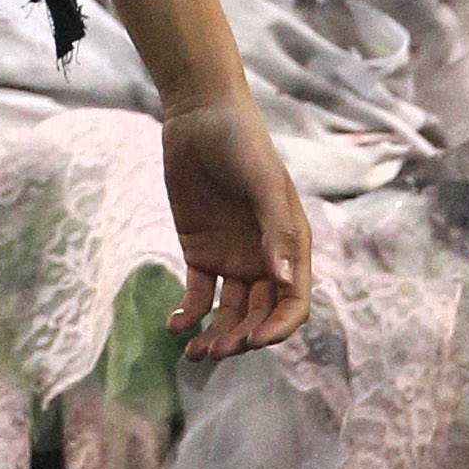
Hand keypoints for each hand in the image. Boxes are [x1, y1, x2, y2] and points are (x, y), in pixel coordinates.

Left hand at [160, 94, 312, 358]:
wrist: (200, 115)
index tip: (251, 341)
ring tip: (194, 353)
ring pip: (230, 313)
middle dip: (241, 339)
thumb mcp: (263, 183)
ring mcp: (233, 258)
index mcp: (291, 246)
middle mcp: (266, 259)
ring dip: (216, 336)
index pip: (293, 304)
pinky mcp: (201, 252)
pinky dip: (190, 315)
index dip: (277, 329)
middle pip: (259, 316)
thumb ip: (278, 231)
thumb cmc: (242, 142)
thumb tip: (285, 283)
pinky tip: (175, 325)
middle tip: (214, 351)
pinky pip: (199, 296)